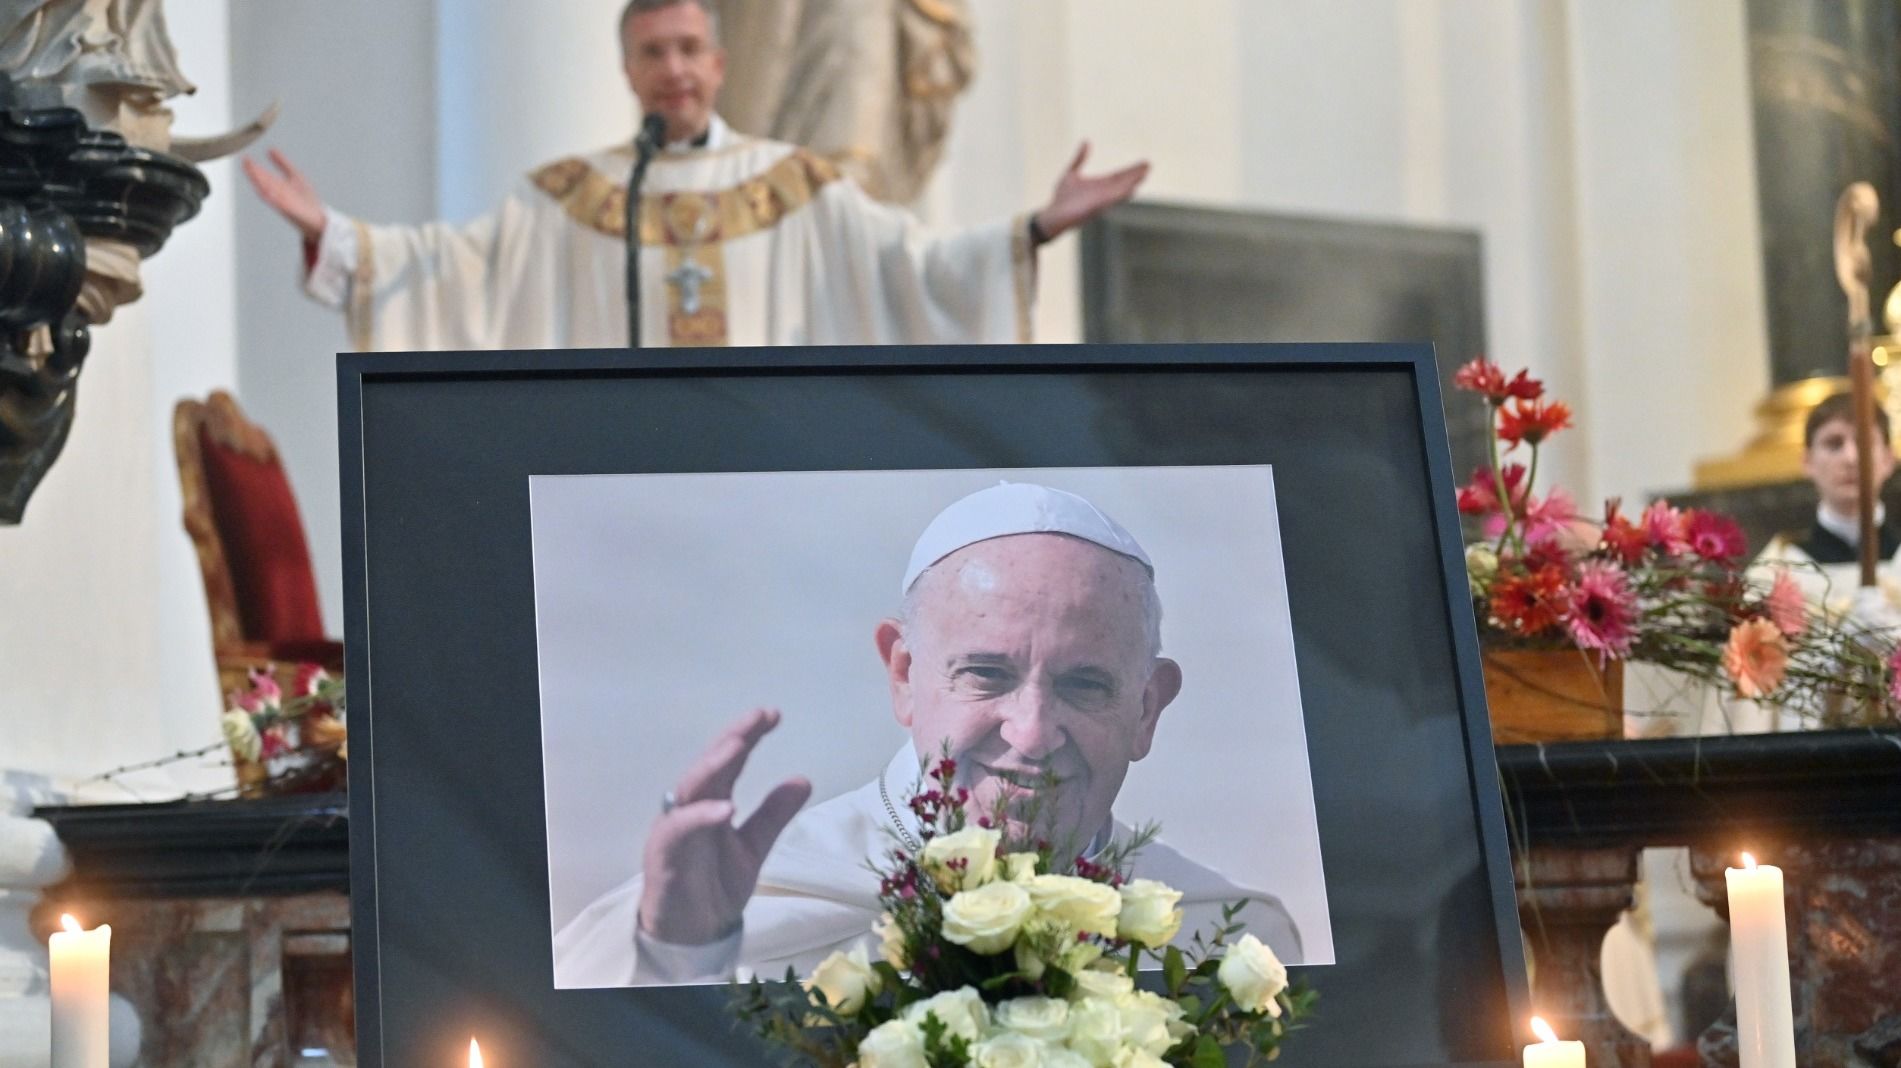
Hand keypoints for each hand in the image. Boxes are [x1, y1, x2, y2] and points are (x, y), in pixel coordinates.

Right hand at [241, 148, 325, 241]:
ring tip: (252, 173)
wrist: (318, 219)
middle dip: (255, 173)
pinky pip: (280, 205)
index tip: (246, 158)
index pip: (264, 175)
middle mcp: (278, 194)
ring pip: (269, 192)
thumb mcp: (294, 176)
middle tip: (246, 163)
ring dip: (260, 183)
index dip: (255, 167)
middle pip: (264, 182)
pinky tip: (267, 192)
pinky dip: (273, 199)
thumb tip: (270, 149)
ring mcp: (284, 203)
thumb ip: (283, 164)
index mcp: (278, 186)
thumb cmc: (306, 199)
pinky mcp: (291, 211)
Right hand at [637, 707, 812, 944]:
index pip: (730, 762)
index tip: (772, 714)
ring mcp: (675, 829)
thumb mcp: (754, 846)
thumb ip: (773, 814)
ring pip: (690, 788)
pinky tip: (725, 807)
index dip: (748, 736)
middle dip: (733, 738)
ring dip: (713, 765)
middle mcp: (690, 808)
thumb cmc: (714, 885)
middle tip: (759, 716)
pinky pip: (679, 831)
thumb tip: (803, 779)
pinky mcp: (663, 855)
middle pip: (709, 765)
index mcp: (711, 802)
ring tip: (739, 745)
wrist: (691, 934)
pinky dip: (700, 816)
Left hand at [1033, 141, 1148, 241]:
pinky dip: (1121, 194)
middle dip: (1136, 175)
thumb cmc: (1061, 198)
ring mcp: (1100, 201)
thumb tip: (1086, 142)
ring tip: (1144, 175)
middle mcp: (1103, 193)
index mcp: (1099, 185)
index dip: (1131, 170)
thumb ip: (1079, 159)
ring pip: (1120, 191)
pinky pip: (1110, 200)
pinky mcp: (1095, 207)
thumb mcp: (1070, 173)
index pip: (1119, 176)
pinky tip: (1131, 189)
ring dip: (1132, 183)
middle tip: (1149, 166)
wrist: (1052, 214)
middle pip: (1123, 182)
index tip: (1144, 163)